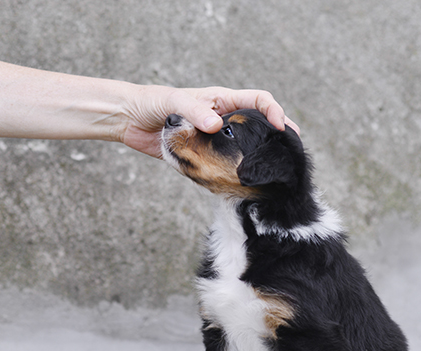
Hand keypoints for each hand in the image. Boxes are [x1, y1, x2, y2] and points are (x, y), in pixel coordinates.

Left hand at [120, 85, 298, 157]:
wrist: (129, 119)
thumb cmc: (152, 102)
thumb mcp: (174, 102)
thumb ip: (194, 111)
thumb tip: (216, 125)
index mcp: (222, 100)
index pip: (258, 101)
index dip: (274, 111)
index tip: (281, 127)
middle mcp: (223, 118)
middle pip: (259, 125)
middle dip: (278, 135)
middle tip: (292, 152)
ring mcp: (215, 138)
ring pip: (246, 146)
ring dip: (260, 155)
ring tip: (275, 169)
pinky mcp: (203, 154)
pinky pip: (225, 163)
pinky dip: (236, 171)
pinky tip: (245, 181)